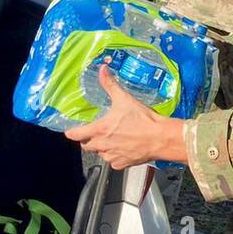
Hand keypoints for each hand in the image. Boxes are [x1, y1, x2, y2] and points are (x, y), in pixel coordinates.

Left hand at [64, 66, 185, 169]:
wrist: (160, 138)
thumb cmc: (143, 119)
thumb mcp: (124, 99)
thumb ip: (110, 85)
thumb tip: (103, 70)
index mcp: (99, 130)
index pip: (74, 135)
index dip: (72, 132)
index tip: (73, 130)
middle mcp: (102, 145)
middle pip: (85, 145)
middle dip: (89, 139)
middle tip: (98, 131)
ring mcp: (111, 156)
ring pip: (99, 153)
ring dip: (103, 147)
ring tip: (114, 138)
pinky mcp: (120, 164)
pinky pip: (112, 161)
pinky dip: (115, 155)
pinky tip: (124, 147)